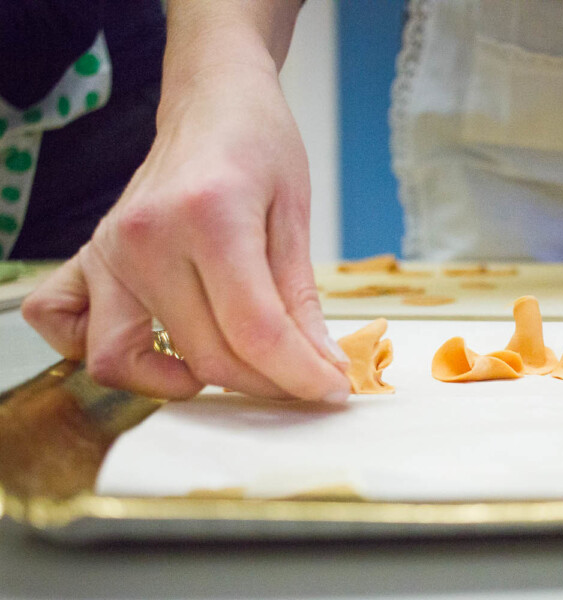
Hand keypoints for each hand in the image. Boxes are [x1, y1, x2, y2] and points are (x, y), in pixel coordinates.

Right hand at [23, 63, 349, 400]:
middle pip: (205, 354)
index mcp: (210, 217)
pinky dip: (104, 353)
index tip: (333, 391)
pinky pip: (63, 326)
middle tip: (304, 376)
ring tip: (238, 363)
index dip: (300, 374)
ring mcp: (108, 251)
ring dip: (191, 383)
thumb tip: (321, 367)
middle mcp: (146, 238)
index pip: (255, 331)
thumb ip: (301, 299)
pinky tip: (158, 347)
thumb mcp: (296, 214)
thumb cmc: (259, 144)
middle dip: (268, 383)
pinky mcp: (89, 256)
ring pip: (129, 361)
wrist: (211, 100)